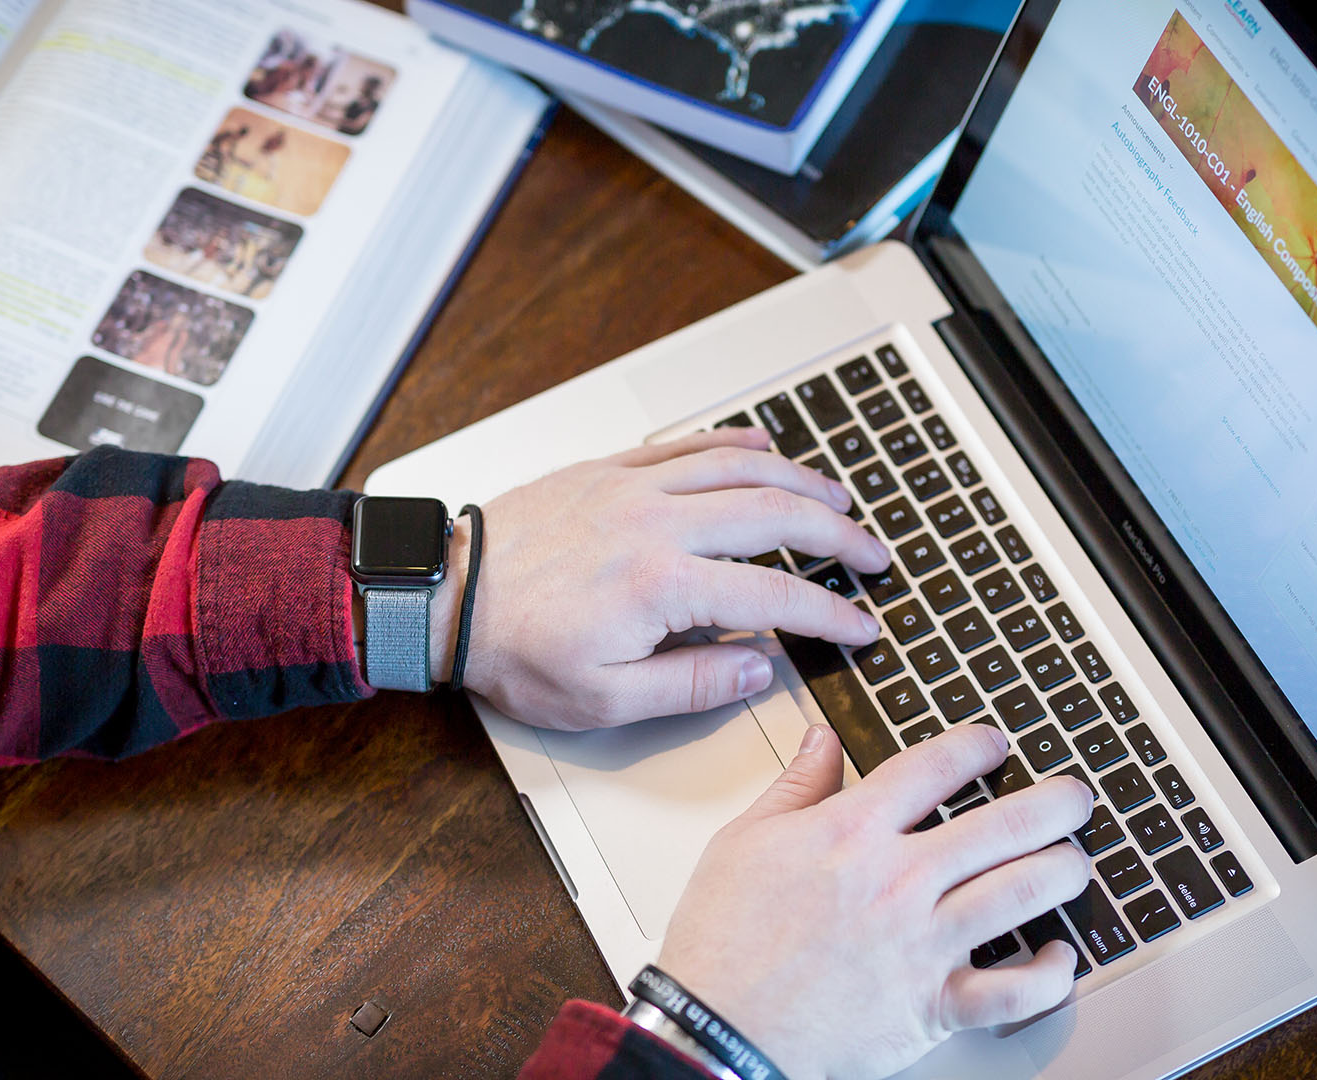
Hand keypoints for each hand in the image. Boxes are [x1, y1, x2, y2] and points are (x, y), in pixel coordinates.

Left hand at [422, 426, 890, 728]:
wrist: (443, 597)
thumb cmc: (512, 650)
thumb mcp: (604, 699)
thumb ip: (692, 684)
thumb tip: (758, 666)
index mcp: (662, 584)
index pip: (774, 593)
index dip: (830, 611)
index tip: (861, 625)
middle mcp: (656, 523)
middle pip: (774, 514)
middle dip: (836, 534)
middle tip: (872, 553)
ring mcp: (633, 487)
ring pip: (738, 467)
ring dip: (798, 478)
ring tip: (838, 497)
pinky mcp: (607, 470)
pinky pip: (684, 445)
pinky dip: (731, 442)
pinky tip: (761, 444)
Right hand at [656, 722, 1092, 1079]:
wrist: (717, 1027)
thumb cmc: (723, 941)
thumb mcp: (744, 840)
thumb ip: (795, 786)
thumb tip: (822, 741)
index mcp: (851, 832)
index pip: (934, 767)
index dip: (977, 747)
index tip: (995, 745)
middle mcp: (897, 880)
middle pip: (1003, 825)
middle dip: (1055, 803)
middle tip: (1074, 798)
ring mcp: (921, 942)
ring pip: (1023, 892)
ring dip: (1064, 870)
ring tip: (1075, 862)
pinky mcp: (932, 1003)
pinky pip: (1013, 991)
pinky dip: (1048, 975)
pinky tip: (1058, 958)